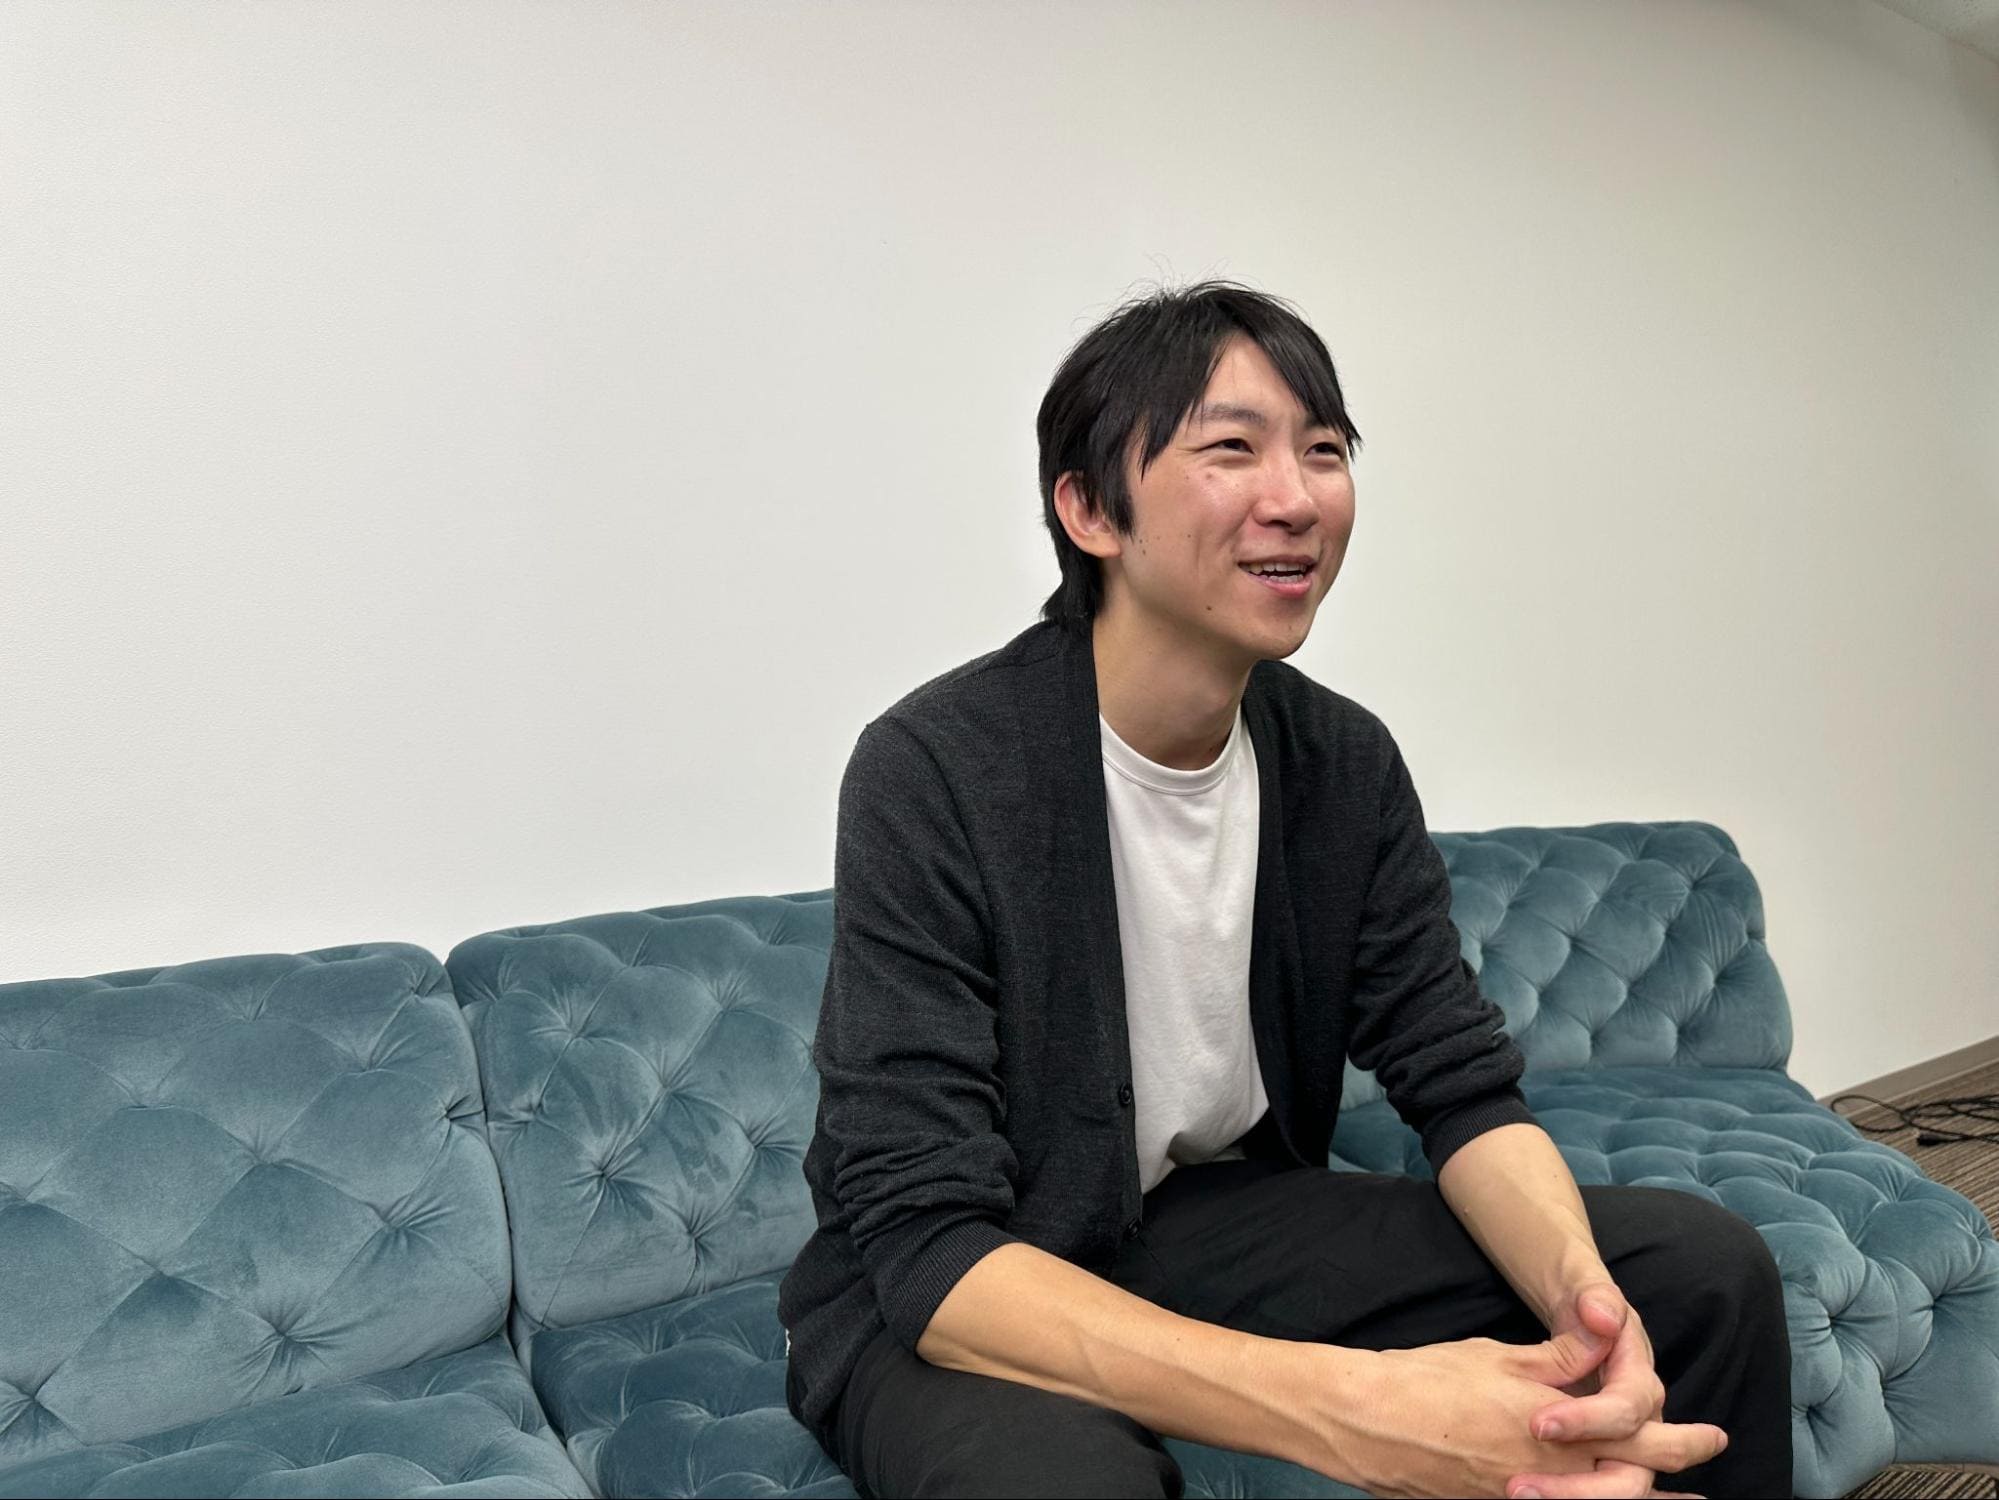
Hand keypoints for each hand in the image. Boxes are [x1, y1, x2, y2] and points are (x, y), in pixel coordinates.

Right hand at [1325, 1330, 1726, 1498]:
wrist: (1367, 1421)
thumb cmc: (1428, 1379)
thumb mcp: (1497, 1357)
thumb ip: (1557, 1357)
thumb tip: (1602, 1340)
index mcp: (1553, 1422)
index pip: (1637, 1434)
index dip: (1681, 1440)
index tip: (1711, 1437)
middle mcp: (1549, 1468)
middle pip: (1632, 1482)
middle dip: (1675, 1476)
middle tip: (1705, 1466)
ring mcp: (1523, 1495)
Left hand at [1505, 1281, 1715, 1499]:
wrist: (1589, 1317)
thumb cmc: (1588, 1308)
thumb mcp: (1590, 1294)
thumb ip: (1596, 1301)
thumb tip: (1601, 1317)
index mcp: (1640, 1384)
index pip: (1624, 1413)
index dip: (1586, 1421)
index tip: (1538, 1425)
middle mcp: (1641, 1425)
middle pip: (1630, 1476)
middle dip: (1578, 1488)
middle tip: (1519, 1487)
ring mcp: (1625, 1448)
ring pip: (1614, 1490)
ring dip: (1568, 1498)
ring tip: (1513, 1494)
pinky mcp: (1602, 1459)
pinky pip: (1593, 1487)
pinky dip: (1565, 1497)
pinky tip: (1516, 1498)